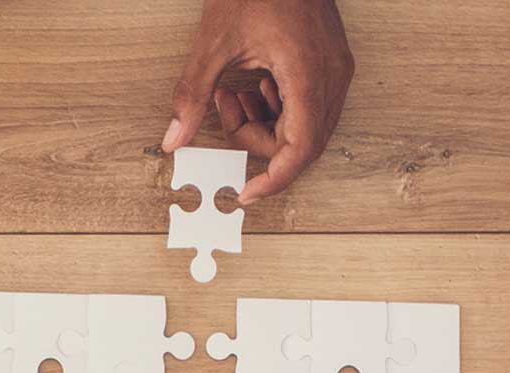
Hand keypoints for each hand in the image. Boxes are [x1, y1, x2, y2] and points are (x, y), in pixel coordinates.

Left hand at [160, 0, 353, 202]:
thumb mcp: (212, 44)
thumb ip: (192, 96)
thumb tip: (174, 139)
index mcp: (308, 74)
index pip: (301, 149)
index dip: (275, 179)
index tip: (247, 192)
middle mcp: (332, 75)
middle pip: (303, 142)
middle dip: (260, 142)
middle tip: (226, 115)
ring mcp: (336, 68)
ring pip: (307, 126)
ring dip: (268, 124)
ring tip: (235, 94)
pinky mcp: (331, 61)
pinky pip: (310, 104)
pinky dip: (279, 107)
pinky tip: (255, 84)